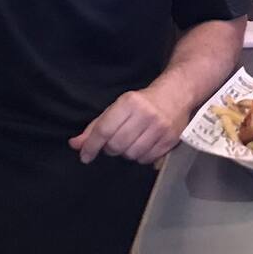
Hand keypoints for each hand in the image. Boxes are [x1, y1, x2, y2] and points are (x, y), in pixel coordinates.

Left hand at [70, 86, 189, 164]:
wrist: (177, 94)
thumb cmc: (143, 102)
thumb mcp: (117, 108)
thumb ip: (95, 127)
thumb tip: (75, 144)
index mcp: (129, 103)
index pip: (104, 130)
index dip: (91, 146)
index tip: (85, 156)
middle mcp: (145, 115)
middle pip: (116, 145)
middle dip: (110, 148)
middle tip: (113, 143)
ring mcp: (160, 128)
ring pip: (131, 154)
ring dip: (126, 153)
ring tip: (130, 143)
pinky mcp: (170, 139)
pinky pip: (146, 159)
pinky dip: (140, 157)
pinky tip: (142, 146)